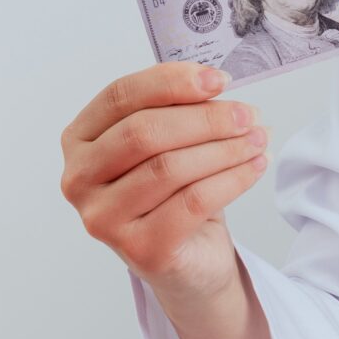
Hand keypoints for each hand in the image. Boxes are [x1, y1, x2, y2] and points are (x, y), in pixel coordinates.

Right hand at [59, 63, 269, 307]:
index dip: (171, 82)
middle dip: (205, 118)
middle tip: (249, 115)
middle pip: (143, 132)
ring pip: (169, 168)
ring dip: (226, 149)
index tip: (219, 79)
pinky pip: (193, 202)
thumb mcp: (171, 141)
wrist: (188, 259)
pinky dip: (233, 179)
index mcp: (79, 140)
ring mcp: (103, 218)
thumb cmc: (173, 191)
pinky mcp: (139, 249)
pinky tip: (256, 166)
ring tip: (259, 139)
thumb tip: (215, 84)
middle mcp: (79, 180)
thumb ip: (178, 109)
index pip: (119, 96)